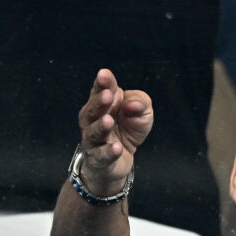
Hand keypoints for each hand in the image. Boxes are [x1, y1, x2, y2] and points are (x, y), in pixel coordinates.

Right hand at [77, 68, 152, 195]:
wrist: (120, 160)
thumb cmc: (128, 130)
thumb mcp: (142, 113)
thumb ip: (141, 103)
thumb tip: (133, 104)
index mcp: (103, 104)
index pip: (101, 90)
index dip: (103, 83)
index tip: (104, 75)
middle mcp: (93, 119)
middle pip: (92, 109)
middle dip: (99, 102)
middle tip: (107, 95)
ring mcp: (93, 139)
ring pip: (93, 132)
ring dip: (100, 126)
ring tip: (109, 120)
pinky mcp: (98, 158)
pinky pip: (102, 155)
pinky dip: (109, 152)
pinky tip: (117, 148)